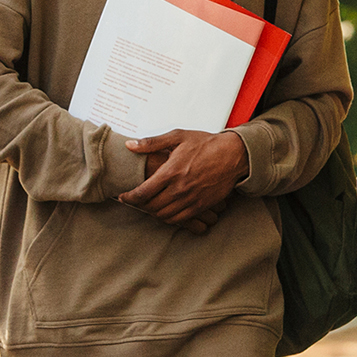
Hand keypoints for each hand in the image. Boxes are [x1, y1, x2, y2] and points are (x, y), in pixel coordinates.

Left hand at [120, 128, 248, 231]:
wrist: (233, 155)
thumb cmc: (206, 144)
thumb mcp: (178, 137)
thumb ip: (152, 143)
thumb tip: (130, 146)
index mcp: (171, 171)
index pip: (143, 192)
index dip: (129, 197)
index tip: (122, 196)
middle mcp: (179, 189)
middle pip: (151, 206)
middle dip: (139, 205)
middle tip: (134, 200)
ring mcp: (191, 199)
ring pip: (164, 215)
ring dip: (152, 212)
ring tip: (148, 205)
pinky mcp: (200, 206)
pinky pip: (179, 219)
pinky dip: (168, 218)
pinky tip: (165, 210)